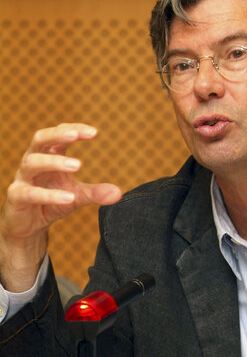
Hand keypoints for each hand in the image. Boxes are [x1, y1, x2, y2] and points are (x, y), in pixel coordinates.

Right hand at [0, 123, 121, 290]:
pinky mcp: (17, 197)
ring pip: (33, 163)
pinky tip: (69, 198)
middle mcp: (33, 162)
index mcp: (48, 156)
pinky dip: (49, 195)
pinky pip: (30, 193)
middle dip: (57, 135)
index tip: (94, 132)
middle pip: (40, 139)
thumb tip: (119, 193)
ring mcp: (23, 178)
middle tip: (76, 135)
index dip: (74, 129)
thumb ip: (95, 193)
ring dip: (55, 162)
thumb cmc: (52, 202)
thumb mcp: (77, 196)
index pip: (58, 134)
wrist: (28, 226)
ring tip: (78, 165)